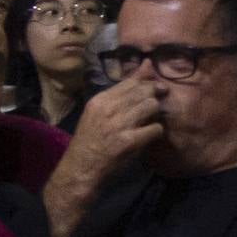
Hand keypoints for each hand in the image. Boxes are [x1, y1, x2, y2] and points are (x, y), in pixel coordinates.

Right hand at [46, 77, 166, 236]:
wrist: (80, 170)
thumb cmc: (90, 141)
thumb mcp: (98, 113)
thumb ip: (121, 93)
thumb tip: (146, 66)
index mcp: (99, 100)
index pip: (130, 81)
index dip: (147, 82)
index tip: (156, 88)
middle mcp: (108, 109)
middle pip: (144, 91)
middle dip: (155, 97)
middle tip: (156, 107)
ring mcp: (119, 125)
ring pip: (151, 106)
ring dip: (155, 114)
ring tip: (149, 122)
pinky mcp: (129, 141)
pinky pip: (155, 128)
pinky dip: (156, 133)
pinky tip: (148, 137)